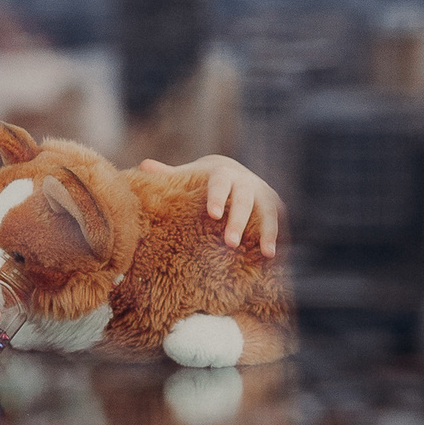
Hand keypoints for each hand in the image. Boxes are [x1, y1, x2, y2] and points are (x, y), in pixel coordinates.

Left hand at [138, 154, 285, 255]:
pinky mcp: (276, 206)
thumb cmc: (205, 180)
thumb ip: (170, 174)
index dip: (217, 197)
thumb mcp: (190, 175)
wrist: (237, 174)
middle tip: (230, 243)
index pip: (219, 184)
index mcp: (223, 173)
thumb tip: (143, 166)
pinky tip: (277, 258)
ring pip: (268, 212)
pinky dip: (279, 238)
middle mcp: (247, 182)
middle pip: (244, 201)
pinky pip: (280, 222)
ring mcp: (264, 194)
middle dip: (238, 221)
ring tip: (266, 254)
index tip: (212, 214)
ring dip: (267, 232)